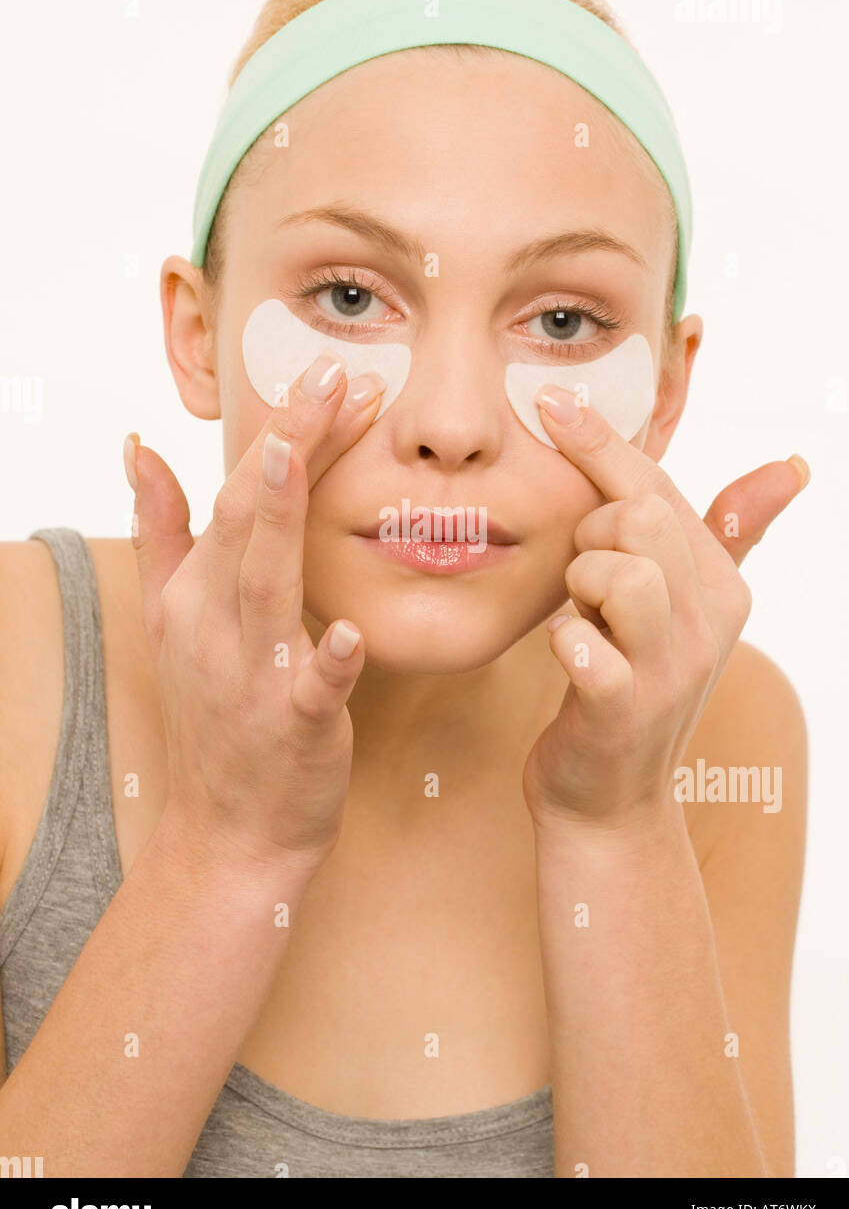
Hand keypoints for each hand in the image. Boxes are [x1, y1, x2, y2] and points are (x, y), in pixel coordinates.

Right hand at [123, 357, 385, 870]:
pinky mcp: (295, 729)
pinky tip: (347, 633)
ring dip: (278, 518)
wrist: (228, 833)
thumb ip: (161, 532)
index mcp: (194, 594)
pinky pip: (311, 692)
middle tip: (333, 375)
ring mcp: (251, 677)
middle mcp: (214, 625)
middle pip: (247, 521)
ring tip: (295, 452)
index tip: (323, 374)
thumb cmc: (214, 718)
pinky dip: (327, 663)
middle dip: (287, 445)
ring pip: (264, 584)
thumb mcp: (170, 620)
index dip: (279, 434)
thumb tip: (141, 448)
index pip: (234, 496)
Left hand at [521, 389, 808, 830]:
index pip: (659, 486)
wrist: (606, 802)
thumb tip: (794, 463)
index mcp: (723, 584)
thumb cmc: (627, 686)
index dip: (600, 440)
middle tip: (584, 582)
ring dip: (578, 585)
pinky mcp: (625, 711)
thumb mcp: (679, 609)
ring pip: (620, 568)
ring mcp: (672, 669)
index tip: (549, 397)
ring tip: (581, 621)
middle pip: (641, 513)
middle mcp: (711, 620)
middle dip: (591, 532)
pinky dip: (566, 644)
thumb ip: (726, 534)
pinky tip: (568, 658)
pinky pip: (588, 648)